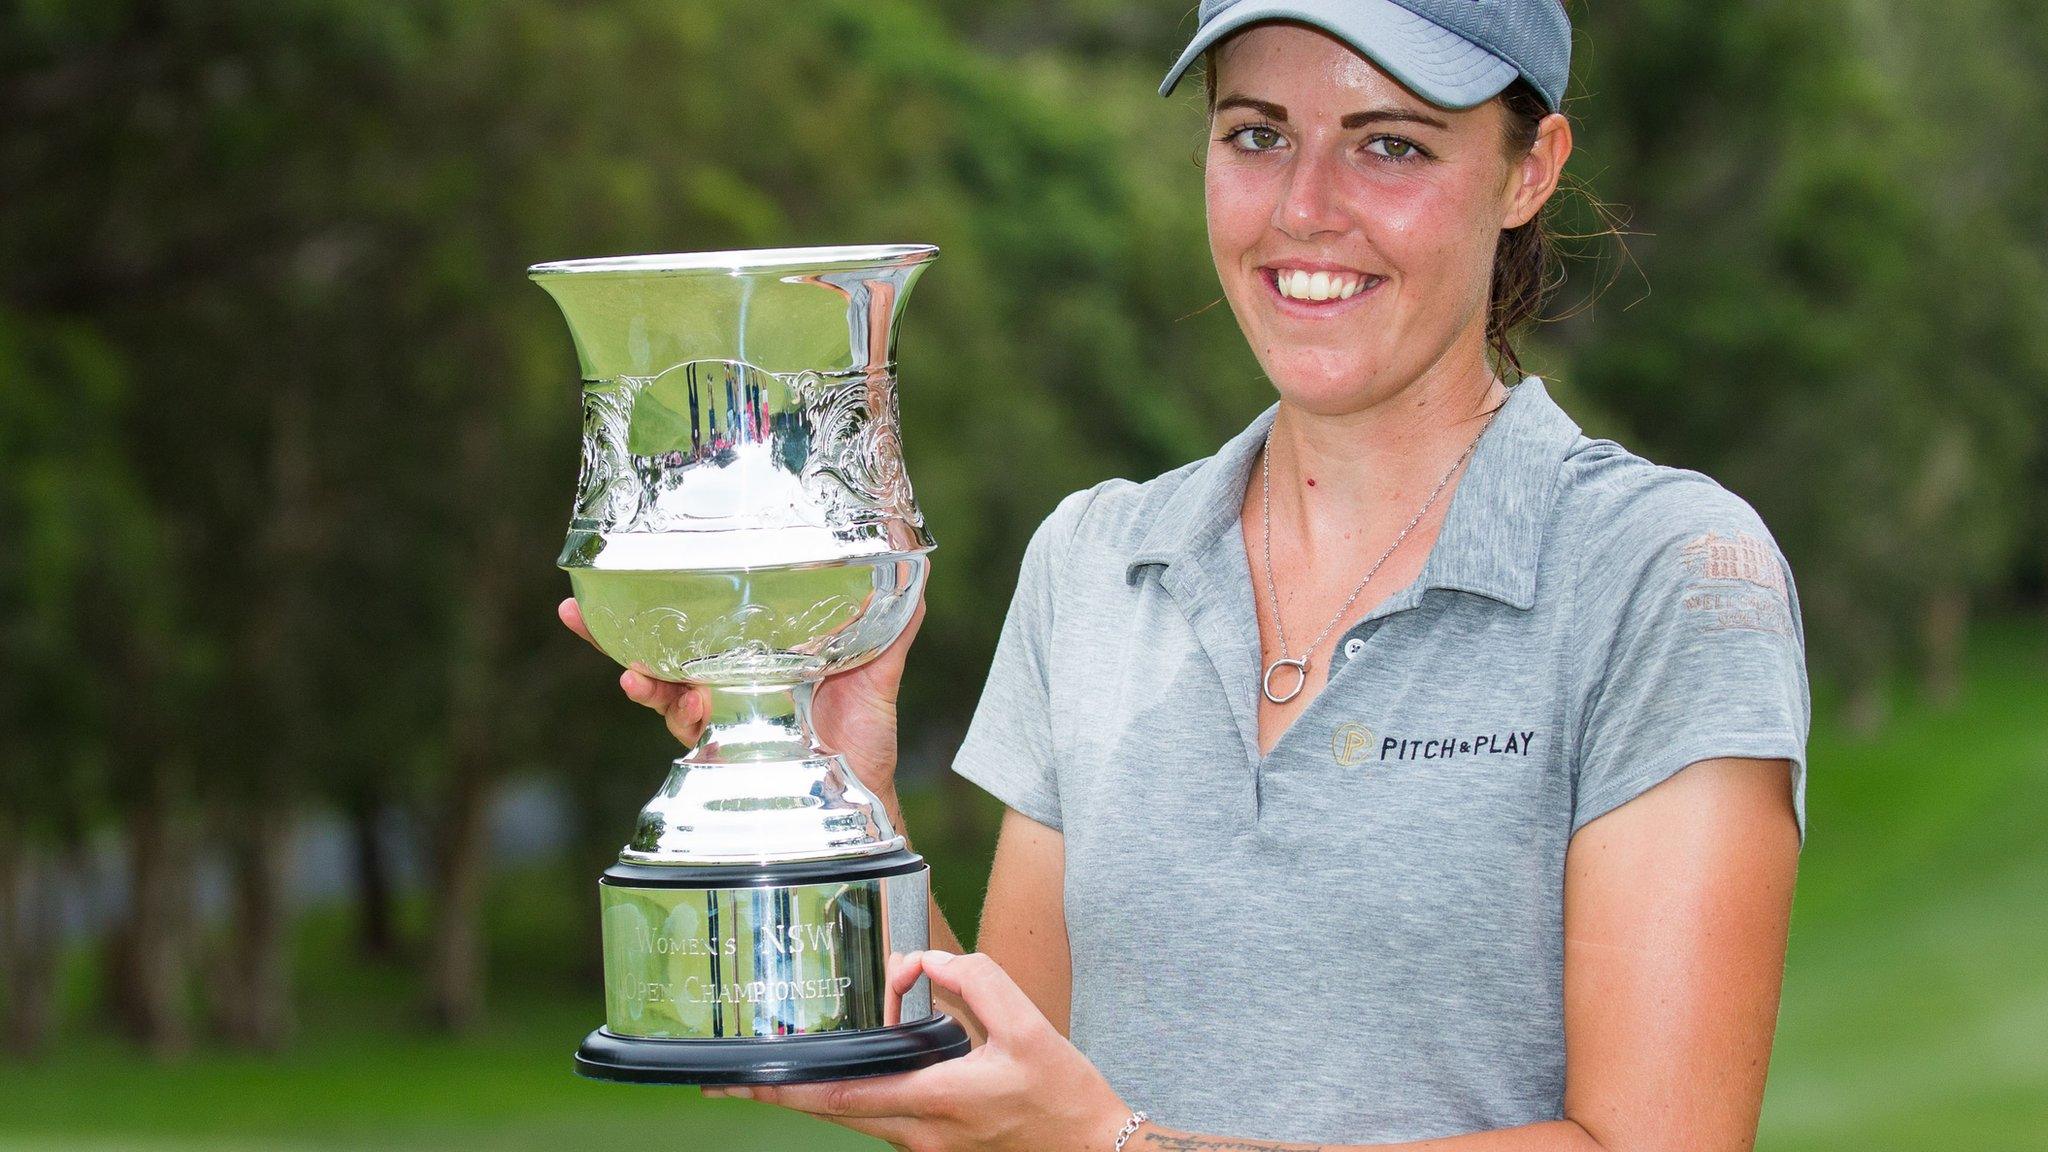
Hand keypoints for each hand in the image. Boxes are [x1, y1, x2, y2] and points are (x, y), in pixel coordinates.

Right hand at [556, 595, 925, 802]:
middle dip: (623, 622)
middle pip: (670, 642)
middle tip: (585, 600)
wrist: (862, 793)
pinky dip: (654, 700)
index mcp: (763, 652)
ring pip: (662, 680)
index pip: (714, 615)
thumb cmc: (865, 734)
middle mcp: (731, 678)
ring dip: (628, 661)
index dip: (680, 590)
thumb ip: (892, 620)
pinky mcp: (717, 743)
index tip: (648, 557)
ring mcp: (719, 711)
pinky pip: (676, 720)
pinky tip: (635, 682)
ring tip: (601, 636)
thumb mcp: (880, 665)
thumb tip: (916, 562)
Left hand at [704, 951, 1130, 1151]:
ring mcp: (927, 1147)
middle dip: (778, 1098)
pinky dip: (851, 1099)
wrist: (1095, 1149)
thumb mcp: (1027, 1024)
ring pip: (854, 1119)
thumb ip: (975, 981)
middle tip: (727, 1083)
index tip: (740, 1082)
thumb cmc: (1064, 1092)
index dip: (787, 1089)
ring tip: (774, 1073)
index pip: (844, 1096)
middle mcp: (922, 1133)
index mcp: (938, 1100)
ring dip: (813, 1097)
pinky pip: (880, 1120)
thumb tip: (921, 962)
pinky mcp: (937, 1147)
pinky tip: (840, 1077)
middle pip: (833, 1114)